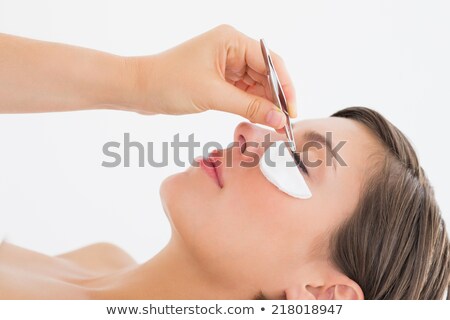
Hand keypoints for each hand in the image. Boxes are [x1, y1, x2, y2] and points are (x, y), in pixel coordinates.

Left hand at [127, 25, 296, 128]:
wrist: (139, 89)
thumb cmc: (169, 83)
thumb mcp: (213, 95)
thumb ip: (249, 107)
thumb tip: (280, 119)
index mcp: (231, 40)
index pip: (270, 62)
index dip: (285, 87)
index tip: (292, 111)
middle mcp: (231, 49)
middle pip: (266, 74)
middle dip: (276, 99)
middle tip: (285, 124)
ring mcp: (226, 64)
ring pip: (256, 86)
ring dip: (265, 105)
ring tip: (275, 126)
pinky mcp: (220, 79)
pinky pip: (243, 93)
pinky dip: (252, 106)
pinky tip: (260, 119)